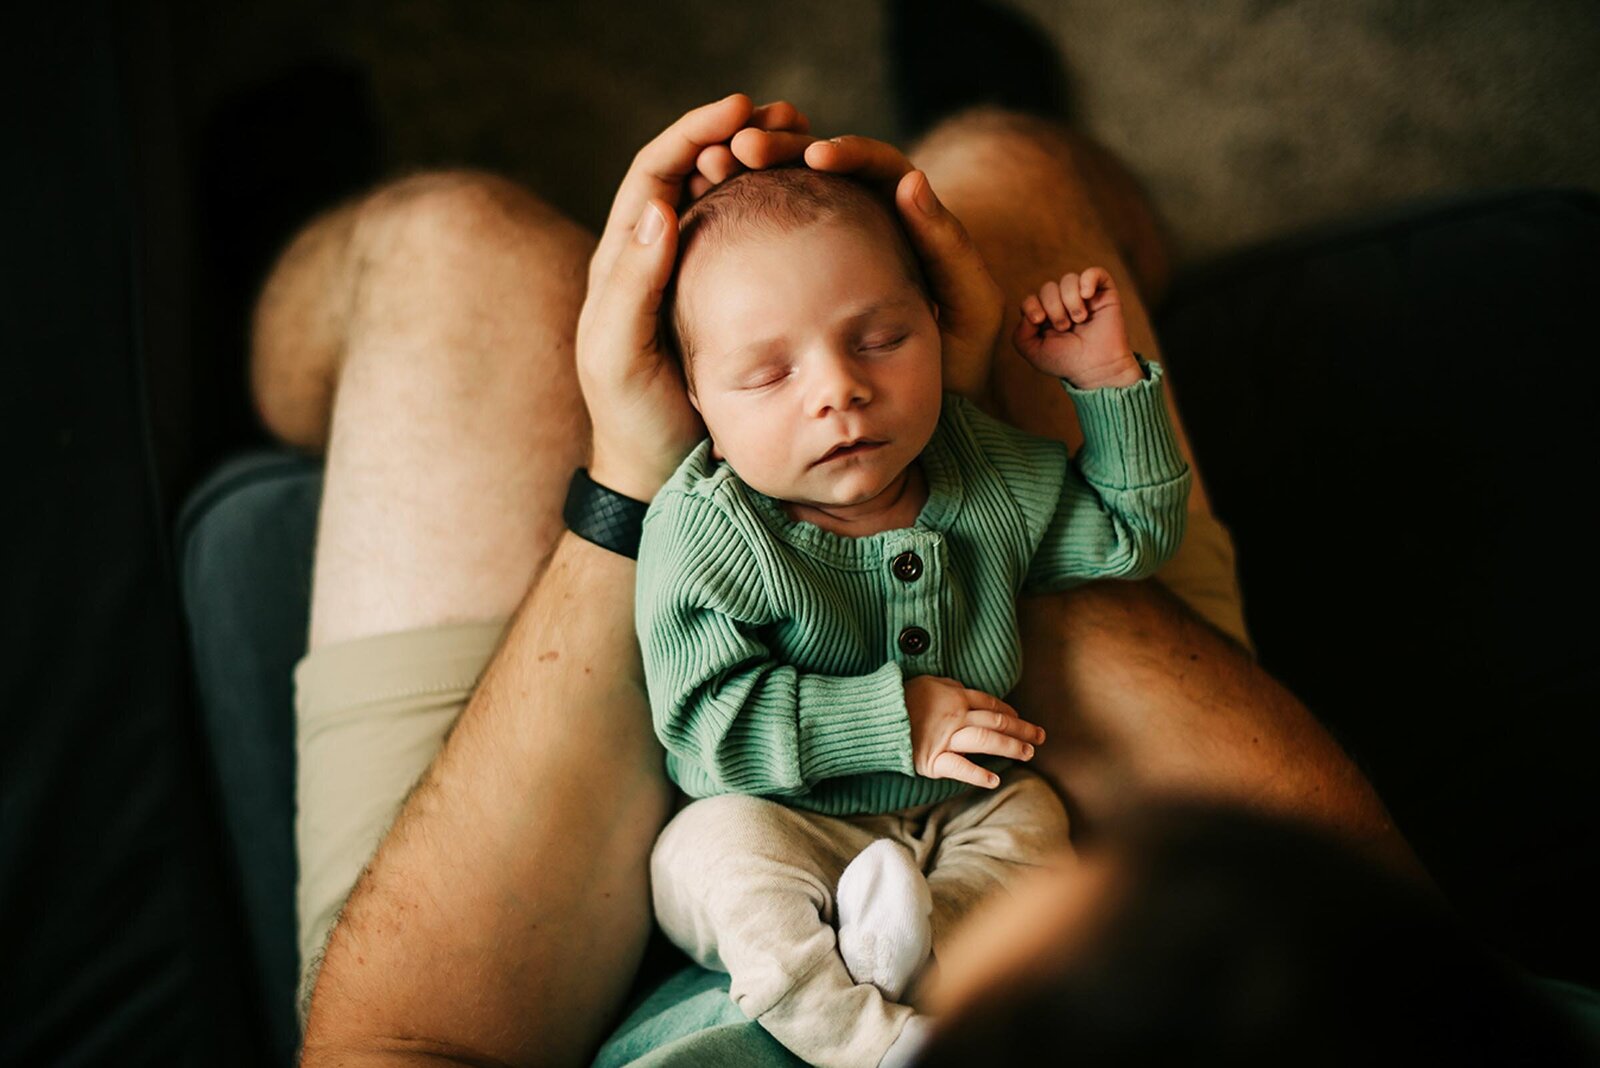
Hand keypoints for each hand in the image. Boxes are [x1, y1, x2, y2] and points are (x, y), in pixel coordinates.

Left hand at [576, 94, 811, 501]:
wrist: (662, 479)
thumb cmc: (637, 422)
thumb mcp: (620, 356)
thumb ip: (633, 286)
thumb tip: (662, 209)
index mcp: (626, 260)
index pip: (657, 171)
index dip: (695, 132)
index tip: (741, 112)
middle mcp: (663, 260)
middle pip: (699, 172)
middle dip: (740, 136)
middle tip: (789, 118)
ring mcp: (703, 281)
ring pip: (734, 202)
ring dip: (770, 167)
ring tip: (814, 146)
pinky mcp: (741, 307)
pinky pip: (762, 243)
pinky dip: (791, 214)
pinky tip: (829, 207)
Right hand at [724, 129, 1004, 398]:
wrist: (931, 413)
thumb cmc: (961, 367)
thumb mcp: (970, 307)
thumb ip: (947, 247)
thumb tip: (909, 181)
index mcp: (911, 219)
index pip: (874, 166)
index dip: (845, 152)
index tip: (816, 155)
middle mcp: (868, 222)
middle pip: (821, 166)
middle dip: (782, 148)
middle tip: (744, 145)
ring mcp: (828, 247)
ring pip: (788, 194)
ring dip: (749, 174)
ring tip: (713, 163)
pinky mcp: (798, 277)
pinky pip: (767, 237)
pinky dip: (737, 218)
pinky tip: (704, 214)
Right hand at [904, 676, 1045, 788]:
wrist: (874, 715)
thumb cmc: (898, 696)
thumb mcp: (926, 680)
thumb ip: (948, 685)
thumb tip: (963, 689)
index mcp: (955, 696)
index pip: (990, 704)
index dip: (1009, 712)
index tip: (1020, 719)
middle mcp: (956, 716)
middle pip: (996, 722)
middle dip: (1022, 730)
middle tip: (1040, 737)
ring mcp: (946, 739)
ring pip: (986, 741)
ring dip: (1010, 747)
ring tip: (1028, 753)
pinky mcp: (933, 759)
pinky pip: (959, 767)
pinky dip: (977, 775)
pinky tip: (994, 780)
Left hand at [1012, 267, 1142, 389]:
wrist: (1096, 368)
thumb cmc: (1066, 362)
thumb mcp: (1034, 352)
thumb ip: (1020, 334)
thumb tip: (1029, 313)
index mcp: (1045, 315)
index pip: (1031, 298)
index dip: (1031, 305)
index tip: (1039, 321)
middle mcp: (1063, 303)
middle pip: (1048, 287)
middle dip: (1053, 307)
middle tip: (1064, 327)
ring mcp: (1083, 297)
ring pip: (1069, 279)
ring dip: (1070, 300)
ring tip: (1079, 319)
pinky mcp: (1104, 294)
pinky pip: (1095, 272)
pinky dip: (1088, 279)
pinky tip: (1087, 296)